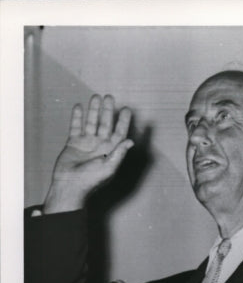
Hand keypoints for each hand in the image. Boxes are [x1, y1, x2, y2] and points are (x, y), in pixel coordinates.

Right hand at [43, 94, 133, 213]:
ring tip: (95, 97)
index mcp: (111, 151)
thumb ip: (119, 153)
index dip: (123, 121)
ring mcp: (87, 143)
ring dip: (93, 110)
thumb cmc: (91, 180)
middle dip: (108, 111)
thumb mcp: (109, 167)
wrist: (70, 185)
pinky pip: (76, 127)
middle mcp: (100, 145)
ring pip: (91, 122)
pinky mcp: (74, 143)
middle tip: (110, 97)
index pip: (119, 133)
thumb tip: (131, 141)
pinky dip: (77, 117)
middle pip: (105, 124)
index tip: (127, 109)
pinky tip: (79, 107)